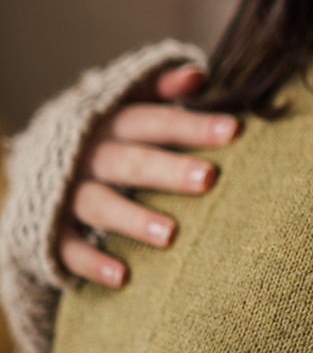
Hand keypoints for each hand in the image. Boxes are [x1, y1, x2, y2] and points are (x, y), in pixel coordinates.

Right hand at [57, 64, 238, 286]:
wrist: (38, 161)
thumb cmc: (112, 130)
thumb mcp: (131, 101)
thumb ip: (165, 88)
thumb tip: (200, 75)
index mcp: (112, 121)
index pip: (156, 120)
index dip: (194, 124)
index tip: (235, 130)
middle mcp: (88, 155)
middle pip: (130, 162)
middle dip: (169, 171)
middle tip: (209, 179)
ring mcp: (65, 192)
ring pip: (99, 205)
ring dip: (134, 219)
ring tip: (172, 235)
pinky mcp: (49, 227)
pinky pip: (67, 247)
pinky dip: (91, 263)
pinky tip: (122, 277)